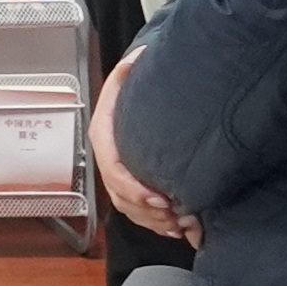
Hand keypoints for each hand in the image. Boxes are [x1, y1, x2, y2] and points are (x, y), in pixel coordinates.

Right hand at [90, 49, 190, 240]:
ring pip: (131, 210)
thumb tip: (139, 57)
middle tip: (177, 215)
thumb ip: (127, 71)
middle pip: (122, 198)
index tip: (162, 198)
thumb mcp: (125, 79)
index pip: (115, 173)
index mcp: (104, 139)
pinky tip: (180, 228)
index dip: (136, 190)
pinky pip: (139, 214)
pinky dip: (157, 224)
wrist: (128, 103)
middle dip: (149, 212)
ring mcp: (117, 177)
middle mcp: (107, 162)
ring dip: (155, 222)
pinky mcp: (130, 188)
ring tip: (183, 223)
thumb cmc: (129, 93)